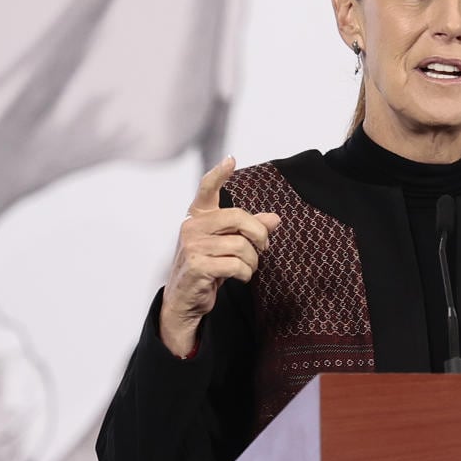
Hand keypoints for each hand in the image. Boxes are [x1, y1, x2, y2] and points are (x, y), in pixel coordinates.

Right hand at [159, 156, 280, 357]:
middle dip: (258, 234)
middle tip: (264, 247)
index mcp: (198, 217)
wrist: (185, 300)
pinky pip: (236, 265)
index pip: (206, 189)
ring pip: (240, 245)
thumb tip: (275, 218)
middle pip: (237, 217)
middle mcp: (191, 227)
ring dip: (253, 261)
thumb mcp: (228, 246)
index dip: (219, 174)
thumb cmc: (207, 268)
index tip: (231, 160)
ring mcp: (192, 246)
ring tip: (248, 268)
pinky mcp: (196, 266)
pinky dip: (245, 273)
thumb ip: (250, 230)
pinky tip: (241, 276)